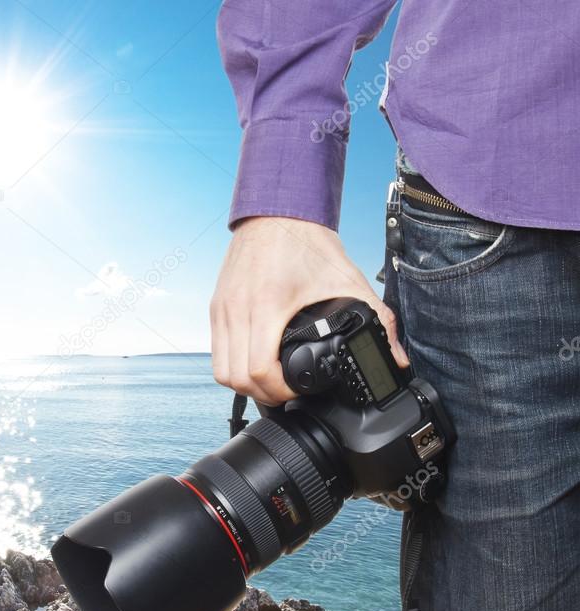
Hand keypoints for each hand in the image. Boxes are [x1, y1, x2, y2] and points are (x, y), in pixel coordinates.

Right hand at [210, 216, 409, 405]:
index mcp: (267, 305)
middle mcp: (237, 309)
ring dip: (243, 384)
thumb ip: (379, 319)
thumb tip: (397, 358)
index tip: (296, 391)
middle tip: (285, 393)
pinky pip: (216, 350)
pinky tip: (254, 361)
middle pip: (235, 378)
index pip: (258, 369)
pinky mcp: (217, 306)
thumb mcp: (348, 280)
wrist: (276, 212)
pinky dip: (232, 365)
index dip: (277, 391)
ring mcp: (222, 308)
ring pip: (220, 370)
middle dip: (261, 394)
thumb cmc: (306, 242)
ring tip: (268, 383)